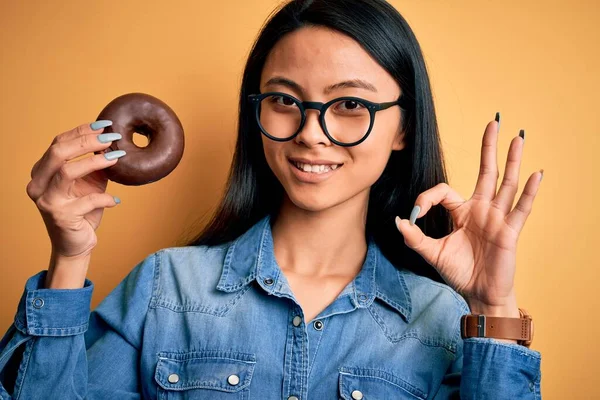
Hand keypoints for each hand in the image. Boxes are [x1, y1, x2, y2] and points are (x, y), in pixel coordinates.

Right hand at [26, 121, 123, 259]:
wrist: (76, 244)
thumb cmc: (83, 210)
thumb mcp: (91, 182)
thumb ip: (96, 163)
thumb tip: (111, 141)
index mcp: (42, 172)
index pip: (58, 143)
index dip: (81, 131)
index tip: (105, 125)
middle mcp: (38, 184)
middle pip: (58, 152)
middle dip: (86, 141)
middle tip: (111, 138)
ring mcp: (46, 200)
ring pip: (67, 171)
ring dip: (95, 162)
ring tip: (116, 158)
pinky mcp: (59, 216)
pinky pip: (85, 201)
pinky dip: (104, 198)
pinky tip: (115, 201)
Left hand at [395, 115, 542, 316]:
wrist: (478, 294)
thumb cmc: (459, 272)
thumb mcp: (432, 253)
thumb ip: (414, 237)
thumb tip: (398, 221)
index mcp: (462, 212)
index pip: (444, 191)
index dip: (427, 197)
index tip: (415, 213)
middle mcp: (482, 209)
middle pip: (486, 172)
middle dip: (488, 147)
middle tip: (493, 122)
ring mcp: (497, 218)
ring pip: (505, 183)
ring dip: (512, 160)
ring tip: (517, 137)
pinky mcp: (509, 231)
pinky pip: (520, 208)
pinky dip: (528, 191)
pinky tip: (535, 173)